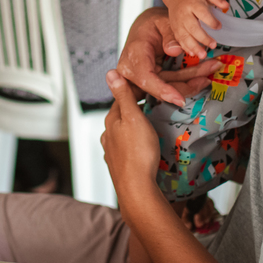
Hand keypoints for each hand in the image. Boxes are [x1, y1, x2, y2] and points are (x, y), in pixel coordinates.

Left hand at [101, 70, 160, 198]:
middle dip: (135, 110)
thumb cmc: (138, 152)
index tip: (149, 87)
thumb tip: (110, 73)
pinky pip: (126, 149)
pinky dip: (134, 144)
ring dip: (134, 128)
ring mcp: (112, 151)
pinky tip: (143, 147)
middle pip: (121, 116)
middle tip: (154, 106)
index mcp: (111, 121)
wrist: (137, 189)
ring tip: (151, 127)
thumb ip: (123, 95)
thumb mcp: (133, 117)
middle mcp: (108, 135)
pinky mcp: (119, 166)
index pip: (121, 98)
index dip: (134, 91)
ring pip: (123, 134)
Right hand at [117, 8, 220, 106]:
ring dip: (191, 82)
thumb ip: (169, 34)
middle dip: (187, 84)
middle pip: (161, 86)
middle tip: (208, 76)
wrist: (143, 29)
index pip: (145, 77)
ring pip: (168, 87)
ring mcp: (141, 78)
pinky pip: (169, 86)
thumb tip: (175, 50)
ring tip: (210, 70)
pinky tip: (201, 76)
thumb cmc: (150, 24)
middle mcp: (133, 69)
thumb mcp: (162, 21)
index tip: (179, 99)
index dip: (162, 90)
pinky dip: (186, 81)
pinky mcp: (150, 82)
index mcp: (134, 53)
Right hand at [162, 0, 228, 58]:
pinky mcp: (174, 28)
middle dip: (203, 38)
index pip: (202, 13)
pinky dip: (185, 47)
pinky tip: (192, 53)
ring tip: (202, 55)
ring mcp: (178, 22)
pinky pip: (179, 39)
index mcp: (193, 3)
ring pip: (184, 36)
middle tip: (213, 45)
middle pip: (192, 27)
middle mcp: (184, 14)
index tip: (219, 26)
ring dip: (193, 47)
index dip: (211, 21)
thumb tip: (226, 5)